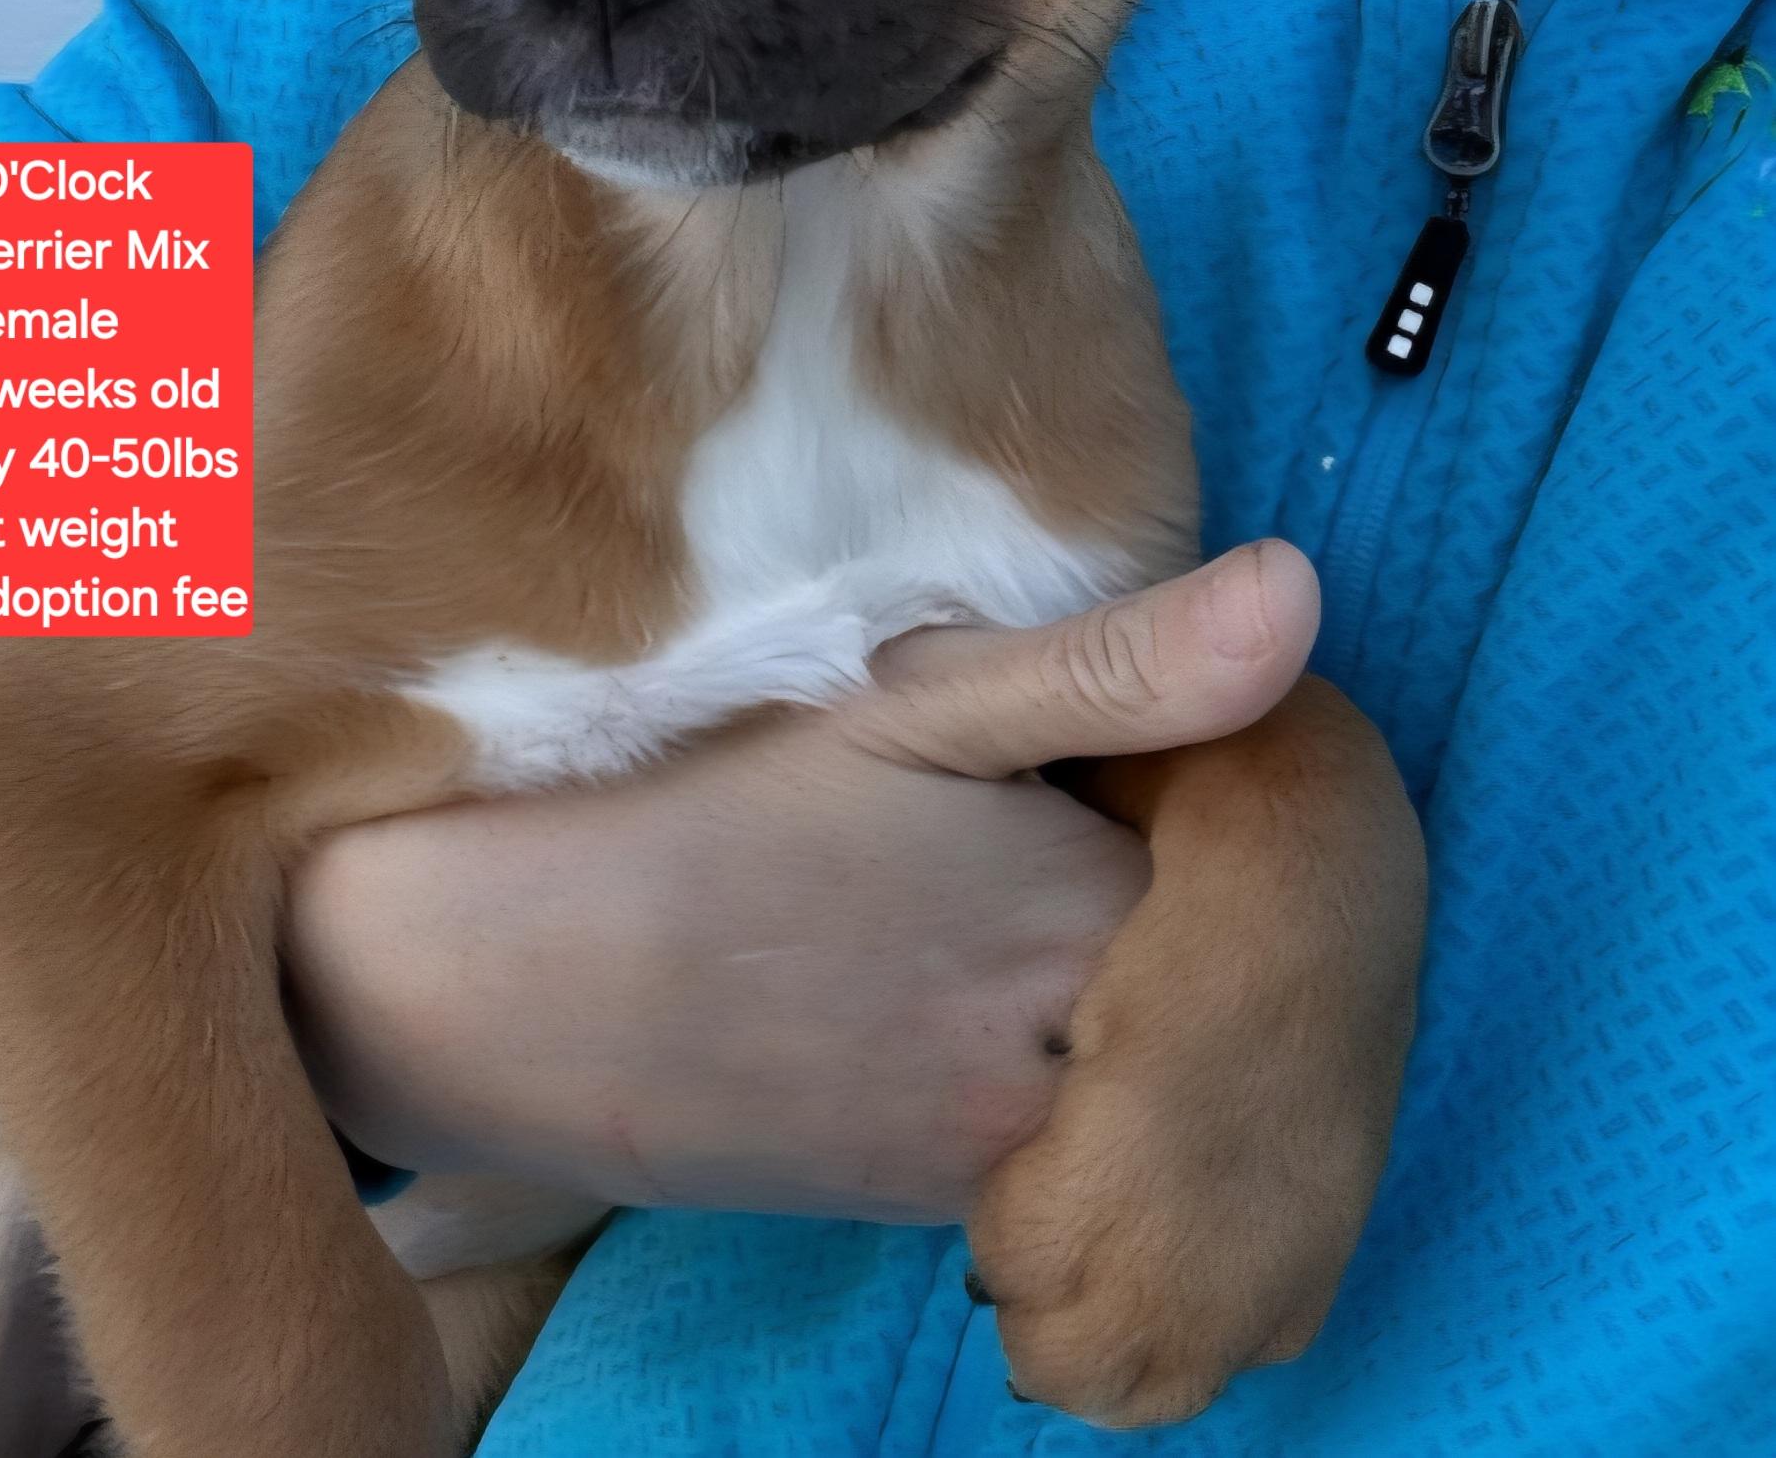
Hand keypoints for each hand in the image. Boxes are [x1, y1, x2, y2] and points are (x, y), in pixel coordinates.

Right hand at [286, 544, 1319, 1224]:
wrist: (490, 989)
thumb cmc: (692, 811)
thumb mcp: (904, 700)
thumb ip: (1115, 662)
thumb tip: (1306, 594)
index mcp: (1099, 930)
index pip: (1254, 856)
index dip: (1193, 767)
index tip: (1095, 718)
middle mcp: (1080, 1077)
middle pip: (1200, 971)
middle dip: (1156, 877)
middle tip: (1024, 787)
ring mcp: (999, 1157)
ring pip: (1125, 1054)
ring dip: (1091, 968)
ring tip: (960, 870)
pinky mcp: (920, 1201)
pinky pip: (1044, 1125)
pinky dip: (1023, 1046)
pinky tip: (918, 965)